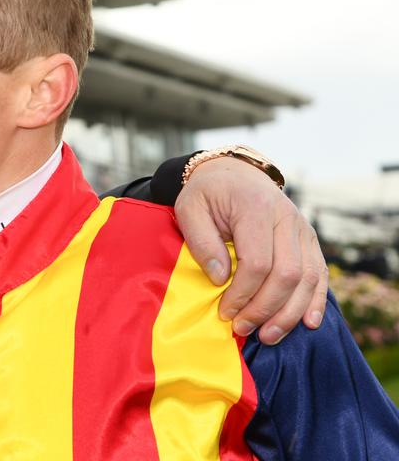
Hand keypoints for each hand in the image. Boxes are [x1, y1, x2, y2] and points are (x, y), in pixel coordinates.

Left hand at [175, 157, 327, 344]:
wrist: (234, 173)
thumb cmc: (207, 194)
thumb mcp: (189, 209)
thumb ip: (201, 242)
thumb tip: (221, 279)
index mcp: (256, 208)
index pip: (258, 262)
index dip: (243, 293)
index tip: (224, 312)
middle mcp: (287, 218)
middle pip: (287, 274)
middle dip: (265, 308)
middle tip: (242, 328)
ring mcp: (302, 229)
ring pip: (308, 278)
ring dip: (290, 313)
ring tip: (268, 336)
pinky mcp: (310, 239)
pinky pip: (319, 273)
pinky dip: (316, 300)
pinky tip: (308, 322)